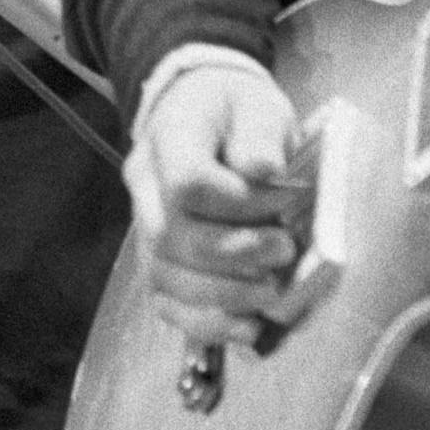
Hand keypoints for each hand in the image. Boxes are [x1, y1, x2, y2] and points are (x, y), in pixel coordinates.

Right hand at [123, 53, 303, 349]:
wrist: (202, 111)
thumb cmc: (235, 111)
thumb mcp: (257, 103)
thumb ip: (260, 133)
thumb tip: (264, 170)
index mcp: (168, 135)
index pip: (187, 180)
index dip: (239, 203)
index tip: (286, 201)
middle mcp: (144, 185)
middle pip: (171, 236)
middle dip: (234, 255)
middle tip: (284, 251)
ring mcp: (144, 226)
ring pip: (164, 276)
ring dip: (224, 295)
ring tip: (272, 291)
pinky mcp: (157, 259)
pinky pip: (167, 303)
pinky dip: (207, 323)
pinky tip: (248, 326)